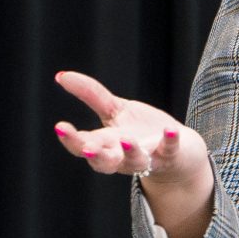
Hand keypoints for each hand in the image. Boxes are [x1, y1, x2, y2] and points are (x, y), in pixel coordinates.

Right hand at [52, 70, 211, 190]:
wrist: (178, 152)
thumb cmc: (139, 131)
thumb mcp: (114, 110)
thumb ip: (91, 95)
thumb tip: (61, 75)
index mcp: (106, 145)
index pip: (83, 146)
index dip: (71, 139)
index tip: (60, 127)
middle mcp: (123, 157)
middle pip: (105, 162)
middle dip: (96, 156)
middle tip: (87, 149)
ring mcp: (147, 158)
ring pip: (136, 162)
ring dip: (131, 152)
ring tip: (125, 140)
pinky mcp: (170, 155)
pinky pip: (169, 151)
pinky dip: (169, 141)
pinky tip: (170, 130)